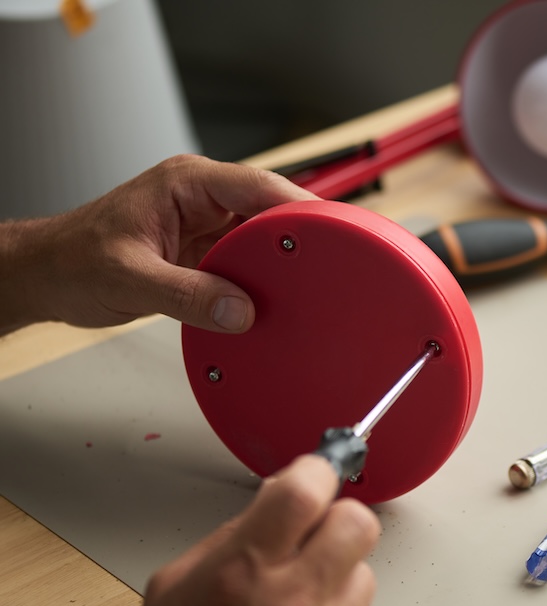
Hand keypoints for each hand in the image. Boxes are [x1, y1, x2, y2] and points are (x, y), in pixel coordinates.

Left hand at [0, 154, 318, 334]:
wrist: (47, 276)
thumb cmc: (72, 261)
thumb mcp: (130, 279)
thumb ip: (187, 295)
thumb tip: (239, 311)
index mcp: (187, 183)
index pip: (257, 186)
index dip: (298, 206)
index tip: (329, 231)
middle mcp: (202, 198)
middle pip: (270, 209)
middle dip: (301, 235)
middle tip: (329, 264)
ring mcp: (207, 224)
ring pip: (263, 237)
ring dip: (283, 260)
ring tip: (309, 283)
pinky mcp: (207, 251)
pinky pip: (248, 261)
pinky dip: (264, 279)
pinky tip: (277, 297)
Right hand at [133, 455, 380, 605]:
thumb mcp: (179, 585)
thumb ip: (237, 533)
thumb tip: (285, 492)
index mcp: (241, 574)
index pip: (305, 490)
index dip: (315, 472)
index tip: (314, 474)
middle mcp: (290, 605)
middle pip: (359, 522)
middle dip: (338, 522)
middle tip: (314, 538)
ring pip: (365, 572)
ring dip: (338, 580)